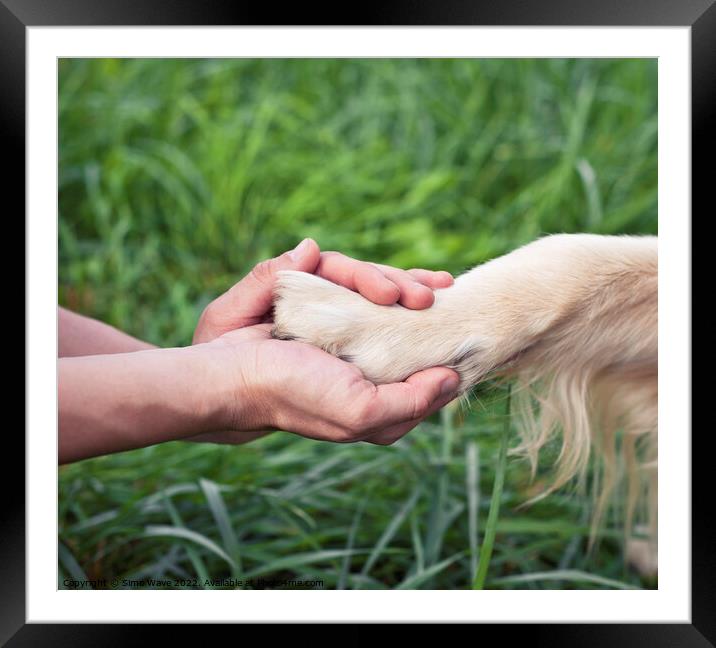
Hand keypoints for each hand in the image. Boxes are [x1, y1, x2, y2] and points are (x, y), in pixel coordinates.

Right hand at [188, 239, 457, 444]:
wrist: (235, 374)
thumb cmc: (299, 395)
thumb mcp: (363, 413)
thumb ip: (413, 401)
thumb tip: (453, 376)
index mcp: (374, 387)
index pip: (419, 358)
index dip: (439, 334)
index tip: (455, 309)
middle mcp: (357, 354)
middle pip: (399, 316)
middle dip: (416, 294)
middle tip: (437, 288)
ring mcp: (334, 326)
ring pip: (374, 291)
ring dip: (388, 279)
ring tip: (398, 286)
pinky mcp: (313, 301)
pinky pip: (343, 279)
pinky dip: (357, 272)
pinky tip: (364, 272)